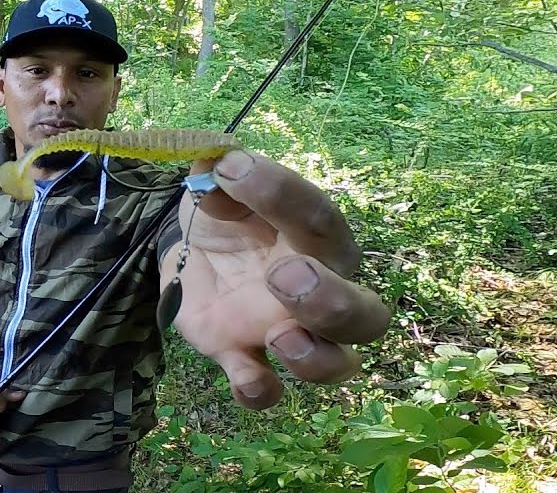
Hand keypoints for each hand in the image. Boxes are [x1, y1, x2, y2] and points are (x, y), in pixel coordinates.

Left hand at [160, 149, 390, 409]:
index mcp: (315, 236)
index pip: (317, 216)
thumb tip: (217, 166)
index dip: (279, 191)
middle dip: (332, 301)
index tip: (231, 170)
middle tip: (283, 277)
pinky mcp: (243, 355)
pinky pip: (266, 389)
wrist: (192, 252)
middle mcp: (319, 289)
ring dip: (315, 359)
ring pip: (335, 364)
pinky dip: (259, 390)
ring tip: (280, 338)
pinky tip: (246, 380)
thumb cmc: (228, 214)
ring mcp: (285, 329)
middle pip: (364, 313)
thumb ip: (221, 180)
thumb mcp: (219, 187)